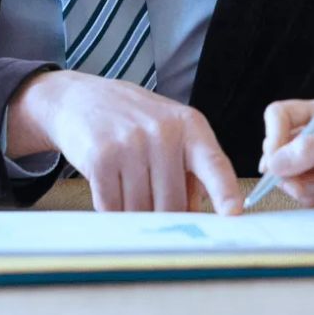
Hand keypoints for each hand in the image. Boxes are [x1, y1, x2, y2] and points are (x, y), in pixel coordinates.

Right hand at [8, 70, 241, 214]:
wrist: (79, 98)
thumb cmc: (131, 119)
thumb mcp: (169, 129)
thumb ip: (189, 168)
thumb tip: (197, 216)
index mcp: (188, 125)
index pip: (214, 163)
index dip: (225, 192)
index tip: (234, 215)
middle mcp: (162, 131)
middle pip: (173, 203)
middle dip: (164, 216)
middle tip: (151, 203)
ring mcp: (131, 143)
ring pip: (142, 210)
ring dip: (134, 214)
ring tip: (127, 187)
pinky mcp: (101, 157)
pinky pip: (112, 208)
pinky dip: (110, 209)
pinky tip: (109, 188)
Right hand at [259, 99, 313, 207]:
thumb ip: (313, 149)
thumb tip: (274, 162)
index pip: (278, 115)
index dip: (273, 136)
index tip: (276, 161)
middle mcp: (312, 133)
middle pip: (276, 148)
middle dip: (289, 170)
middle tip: (308, 180)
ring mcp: (312, 158)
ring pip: (283, 173)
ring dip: (302, 186)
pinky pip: (296, 190)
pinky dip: (310, 196)